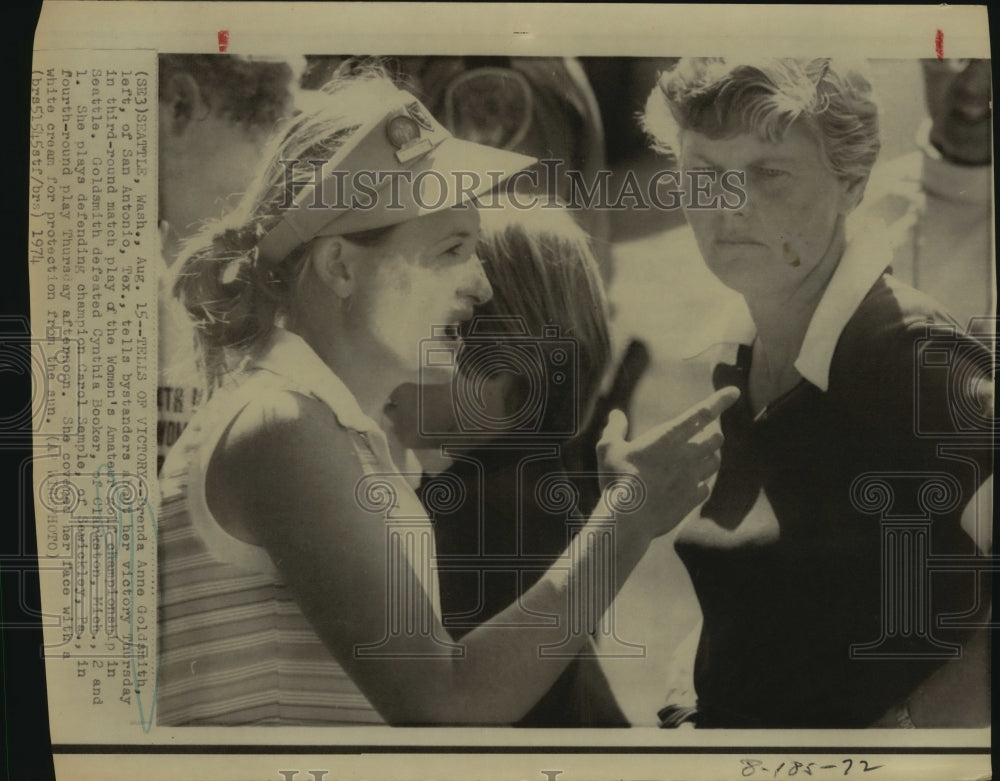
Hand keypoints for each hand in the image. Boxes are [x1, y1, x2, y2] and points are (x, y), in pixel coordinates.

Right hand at [596, 386, 738, 542]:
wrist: (628, 518)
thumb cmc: (616, 479)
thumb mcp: (607, 448)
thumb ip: (614, 428)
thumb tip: (616, 415)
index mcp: (668, 437)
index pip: (701, 413)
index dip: (720, 400)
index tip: (735, 391)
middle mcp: (686, 455)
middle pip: (715, 438)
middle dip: (712, 433)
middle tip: (704, 434)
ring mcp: (692, 478)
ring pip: (715, 461)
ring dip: (710, 456)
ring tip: (699, 457)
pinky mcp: (692, 499)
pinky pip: (706, 487)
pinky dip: (701, 483)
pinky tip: (690, 485)